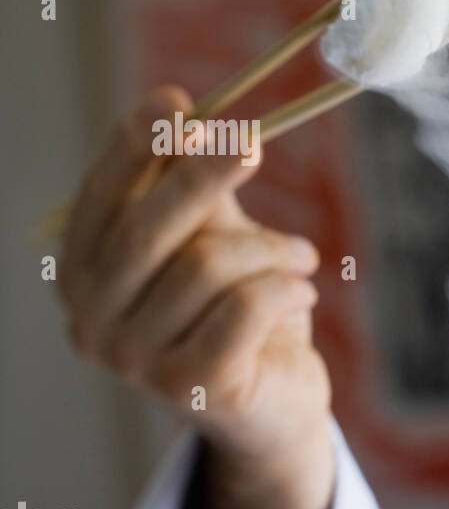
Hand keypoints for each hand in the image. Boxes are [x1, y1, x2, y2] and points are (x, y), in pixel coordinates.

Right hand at [57, 85, 333, 508]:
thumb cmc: (241, 316)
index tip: (177, 100)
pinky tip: (303, 293)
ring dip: (273, 249)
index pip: (103, 197)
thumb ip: (196, 195)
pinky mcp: (192, 387)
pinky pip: (246, 306)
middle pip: (147, 228)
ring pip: (207, 264)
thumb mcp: (214, 243)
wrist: (275, 408)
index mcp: (85, 274)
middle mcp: (93, 321)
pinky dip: (286, 287)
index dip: (136, 146)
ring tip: (302, 258)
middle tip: (253, 142)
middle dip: (203, 174)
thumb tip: (191, 119)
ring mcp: (135, 362)